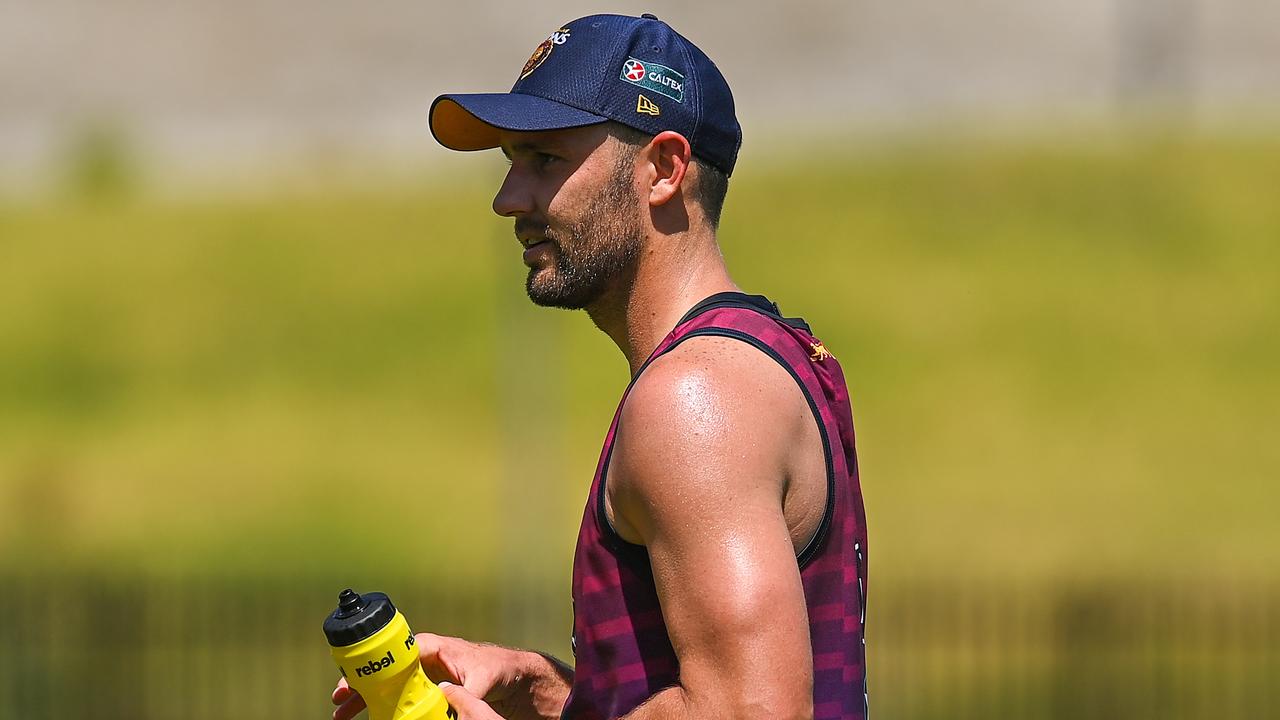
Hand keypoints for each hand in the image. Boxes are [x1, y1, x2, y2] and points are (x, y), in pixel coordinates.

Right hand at [332, 634, 557, 719]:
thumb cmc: (500, 668)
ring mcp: (423, 676)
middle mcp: (424, 660)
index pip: (398, 652)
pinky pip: (398, 697)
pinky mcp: (425, 691)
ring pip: (386, 685)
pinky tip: (365, 717)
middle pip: (384, 669)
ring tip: (341, 713)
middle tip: (338, 698)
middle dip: (359, 682)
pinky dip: (380, 706)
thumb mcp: (484, 679)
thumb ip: (466, 691)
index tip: (355, 675)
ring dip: (363, 697)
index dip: (375, 663)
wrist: (515, 679)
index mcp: (435, 648)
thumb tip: (450, 700)